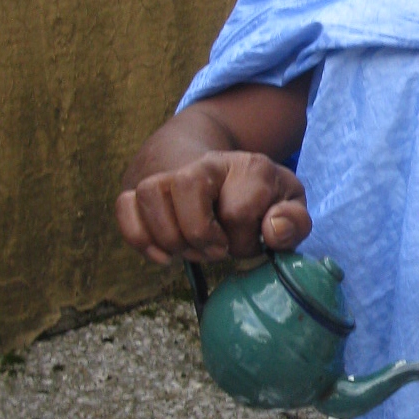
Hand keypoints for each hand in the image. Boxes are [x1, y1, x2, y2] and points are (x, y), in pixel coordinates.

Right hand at [116, 151, 310, 266]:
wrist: (224, 172)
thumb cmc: (261, 198)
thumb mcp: (290, 205)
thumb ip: (294, 221)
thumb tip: (272, 231)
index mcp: (250, 167)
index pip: (239, 209)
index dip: (244, 240)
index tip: (247, 244)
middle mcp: (207, 164)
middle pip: (186, 187)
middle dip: (200, 234)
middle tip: (216, 251)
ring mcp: (171, 172)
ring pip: (150, 192)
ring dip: (168, 236)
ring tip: (189, 251)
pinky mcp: (143, 187)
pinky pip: (125, 205)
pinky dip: (139, 237)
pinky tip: (163, 255)